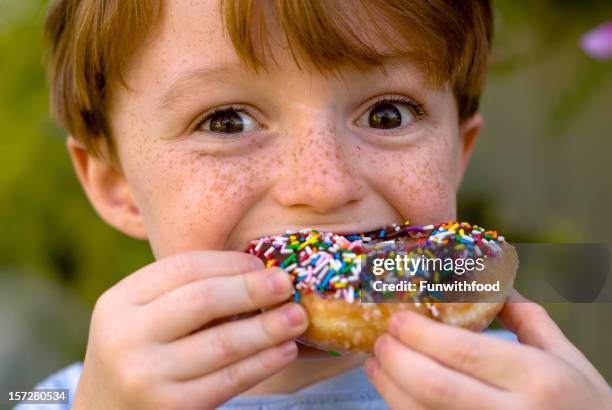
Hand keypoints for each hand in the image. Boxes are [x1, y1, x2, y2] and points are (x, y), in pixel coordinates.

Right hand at [72, 251, 307, 409]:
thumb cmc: (140, 354)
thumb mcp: (142, 317)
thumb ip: (184, 294)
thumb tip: (258, 273)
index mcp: (119, 301)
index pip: (183, 268)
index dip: (229, 262)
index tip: (261, 263)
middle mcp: (125, 336)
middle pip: (203, 300)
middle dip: (251, 289)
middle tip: (286, 284)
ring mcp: (146, 376)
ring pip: (223, 342)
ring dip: (268, 327)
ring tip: (297, 316)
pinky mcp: (171, 409)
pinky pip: (229, 380)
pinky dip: (263, 363)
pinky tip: (285, 350)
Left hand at [365, 290, 610, 408]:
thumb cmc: (583, 404)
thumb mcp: (566, 356)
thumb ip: (525, 317)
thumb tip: (487, 281)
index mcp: (537, 378)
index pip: (464, 352)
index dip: (421, 334)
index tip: (397, 318)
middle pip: (434, 385)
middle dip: (397, 359)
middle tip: (381, 338)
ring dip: (389, 387)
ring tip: (375, 362)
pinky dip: (403, 409)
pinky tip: (393, 391)